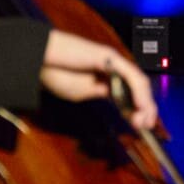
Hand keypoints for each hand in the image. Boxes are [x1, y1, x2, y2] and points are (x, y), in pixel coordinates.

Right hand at [40, 30, 158, 131]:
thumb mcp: (81, 92)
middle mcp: (114, 67)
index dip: (138, 110)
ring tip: (143, 120)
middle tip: (144, 126)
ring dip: (144, 103)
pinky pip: (130, 75)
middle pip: (139, 88)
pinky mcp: (109, 57)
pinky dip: (137, 92)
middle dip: (145, 109)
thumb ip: (101, 93)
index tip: (139, 126)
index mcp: (107, 76)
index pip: (130, 93)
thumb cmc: (56, 72)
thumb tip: (117, 98)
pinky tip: (139, 106)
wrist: (39, 59)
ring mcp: (113, 60)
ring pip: (139, 82)